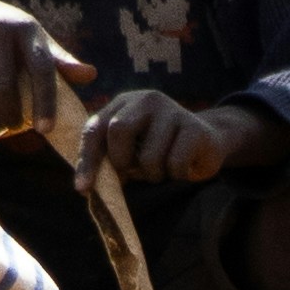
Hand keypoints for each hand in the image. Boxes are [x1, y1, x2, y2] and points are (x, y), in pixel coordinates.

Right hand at [0, 0, 71, 134]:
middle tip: (15, 125)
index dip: (46, 101)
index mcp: (26, 29)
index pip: (41, 68)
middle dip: (10, 115)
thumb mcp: (33, 40)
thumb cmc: (7, 35)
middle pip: (5, 87)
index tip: (46, 129)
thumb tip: (92, 75)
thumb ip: (59, 62)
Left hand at [83, 86, 260, 183]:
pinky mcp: (194, 126)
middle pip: (118, 130)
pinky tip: (183, 167)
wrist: (207, 141)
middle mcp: (146, 100)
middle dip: (122, 162)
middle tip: (133, 173)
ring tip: (163, 169)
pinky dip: (176, 175)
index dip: (87, 160)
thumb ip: (108, 159)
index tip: (83, 189)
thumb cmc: (160, 149)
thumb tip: (83, 188)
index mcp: (123, 103)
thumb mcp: (131, 149)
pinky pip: (175, 164)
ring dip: (154, 175)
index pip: (95, 128)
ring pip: (149, 157)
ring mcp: (172, 110)